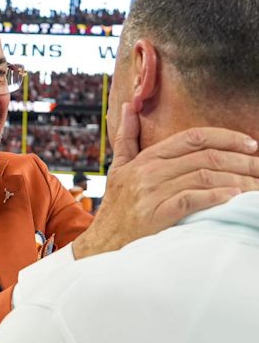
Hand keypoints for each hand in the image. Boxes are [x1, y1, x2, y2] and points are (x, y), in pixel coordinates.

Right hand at [73, 103, 258, 258]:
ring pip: (203, 177)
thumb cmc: (116, 205)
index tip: (250, 143)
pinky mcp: (156, 215)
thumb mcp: (118, 167)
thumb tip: (129, 105)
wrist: (103, 241)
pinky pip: (192, 199)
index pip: (192, 137)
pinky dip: (216, 197)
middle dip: (241, 159)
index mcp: (146, 158)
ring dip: (236, 179)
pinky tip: (234, 197)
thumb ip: (126, 136)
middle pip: (204, 157)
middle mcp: (150, 171)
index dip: (225, 137)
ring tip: (256, 185)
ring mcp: (152, 193)